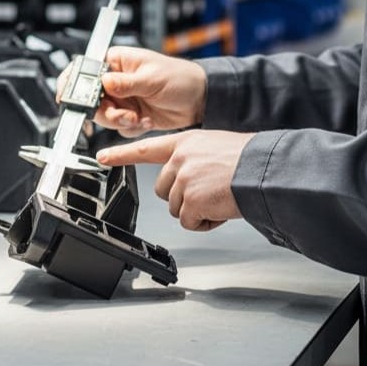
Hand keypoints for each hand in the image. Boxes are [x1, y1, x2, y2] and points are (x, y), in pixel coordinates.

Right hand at [57, 45, 207, 136]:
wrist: (198, 100)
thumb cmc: (179, 78)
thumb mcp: (152, 78)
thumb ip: (125, 83)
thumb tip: (104, 82)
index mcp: (116, 62)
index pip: (85, 70)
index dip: (73, 84)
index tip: (72, 98)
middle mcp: (114, 81)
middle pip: (90, 99)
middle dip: (105, 111)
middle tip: (123, 114)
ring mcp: (121, 99)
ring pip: (103, 116)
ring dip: (120, 121)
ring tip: (137, 118)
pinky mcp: (129, 116)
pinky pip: (119, 128)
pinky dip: (131, 128)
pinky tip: (146, 121)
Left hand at [96, 130, 252, 230]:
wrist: (264, 169)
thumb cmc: (249, 160)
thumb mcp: (215, 147)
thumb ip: (194, 159)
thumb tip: (189, 179)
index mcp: (185, 142)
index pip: (146, 148)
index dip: (122, 154)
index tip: (102, 157)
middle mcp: (180, 159)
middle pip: (164, 191)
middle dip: (184, 198)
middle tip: (209, 193)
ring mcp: (183, 179)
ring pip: (177, 209)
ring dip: (198, 211)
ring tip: (220, 198)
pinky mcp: (190, 200)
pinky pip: (190, 223)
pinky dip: (206, 223)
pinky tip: (221, 209)